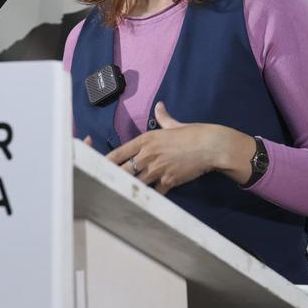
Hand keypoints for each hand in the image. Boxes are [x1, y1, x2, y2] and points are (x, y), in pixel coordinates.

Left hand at [106, 102, 255, 193]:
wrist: (211, 146)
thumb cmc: (193, 133)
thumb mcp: (174, 125)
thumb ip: (163, 118)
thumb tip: (159, 106)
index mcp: (146, 139)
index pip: (118, 153)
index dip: (105, 163)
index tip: (96, 168)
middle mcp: (148, 155)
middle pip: (122, 171)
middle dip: (113, 179)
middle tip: (103, 186)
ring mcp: (157, 170)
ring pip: (135, 184)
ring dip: (129, 190)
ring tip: (118, 197)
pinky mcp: (168, 182)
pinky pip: (154, 193)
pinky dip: (150, 197)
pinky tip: (144, 201)